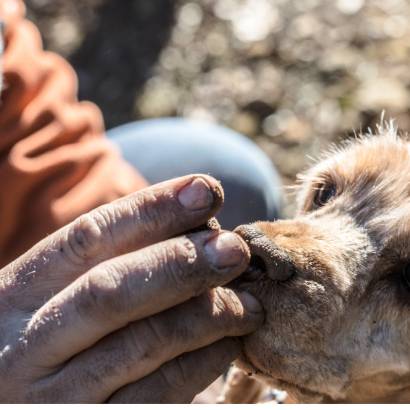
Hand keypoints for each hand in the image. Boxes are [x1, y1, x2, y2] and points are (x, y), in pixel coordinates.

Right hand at [0, 174, 262, 402]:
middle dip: (182, 262)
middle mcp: (26, 346)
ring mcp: (55, 399)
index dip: (153, 209)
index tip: (206, 190)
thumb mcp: (64, 294)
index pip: (88, 236)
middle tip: (235, 248)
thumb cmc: (56, 339)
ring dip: (208, 316)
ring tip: (250, 303)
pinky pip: (159, 395)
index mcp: (17, 293)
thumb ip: (118, 262)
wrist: (23, 402)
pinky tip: (229, 343)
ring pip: (143, 343)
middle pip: (111, 290)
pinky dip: (203, 364)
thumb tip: (200, 225)